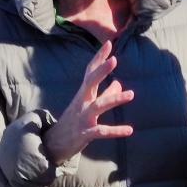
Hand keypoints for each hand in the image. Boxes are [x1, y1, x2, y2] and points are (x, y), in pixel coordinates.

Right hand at [42, 40, 134, 164]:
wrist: (54, 143)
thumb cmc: (74, 122)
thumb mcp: (88, 106)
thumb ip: (105, 94)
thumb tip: (120, 83)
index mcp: (84, 94)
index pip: (90, 71)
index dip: (99, 58)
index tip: (109, 43)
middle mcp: (82, 102)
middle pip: (90, 83)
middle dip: (101, 71)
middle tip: (114, 60)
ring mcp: (82, 117)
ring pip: (98, 106)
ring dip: (115, 99)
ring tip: (132, 94)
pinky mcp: (85, 133)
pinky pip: (101, 131)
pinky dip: (115, 131)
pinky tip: (130, 130)